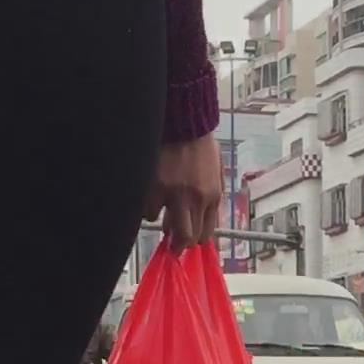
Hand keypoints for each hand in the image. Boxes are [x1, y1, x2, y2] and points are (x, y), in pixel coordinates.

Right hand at [145, 132, 222, 250]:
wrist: (183, 119)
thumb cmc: (200, 142)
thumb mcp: (217, 171)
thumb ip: (212, 197)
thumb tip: (206, 220)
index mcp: (212, 195)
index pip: (206, 234)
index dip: (196, 240)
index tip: (189, 239)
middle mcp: (194, 198)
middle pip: (186, 238)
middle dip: (179, 244)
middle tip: (172, 244)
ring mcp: (171, 193)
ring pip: (162, 226)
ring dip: (161, 219)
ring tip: (161, 204)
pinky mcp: (151, 186)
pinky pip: (146, 210)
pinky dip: (146, 206)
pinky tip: (150, 193)